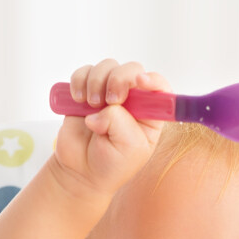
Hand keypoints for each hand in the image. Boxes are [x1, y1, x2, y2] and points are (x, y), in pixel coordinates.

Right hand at [52, 59, 171, 197]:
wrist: (82, 171)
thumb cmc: (111, 164)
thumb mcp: (128, 148)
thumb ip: (120, 122)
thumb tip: (102, 108)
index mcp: (150, 115)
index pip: (160, 87)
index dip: (152, 79)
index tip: (139, 82)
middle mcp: (132, 101)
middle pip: (132, 70)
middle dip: (119, 79)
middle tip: (110, 100)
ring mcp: (109, 94)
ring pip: (108, 67)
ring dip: (97, 82)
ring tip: (91, 105)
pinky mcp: (88, 91)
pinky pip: (84, 72)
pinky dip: (79, 81)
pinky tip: (79, 100)